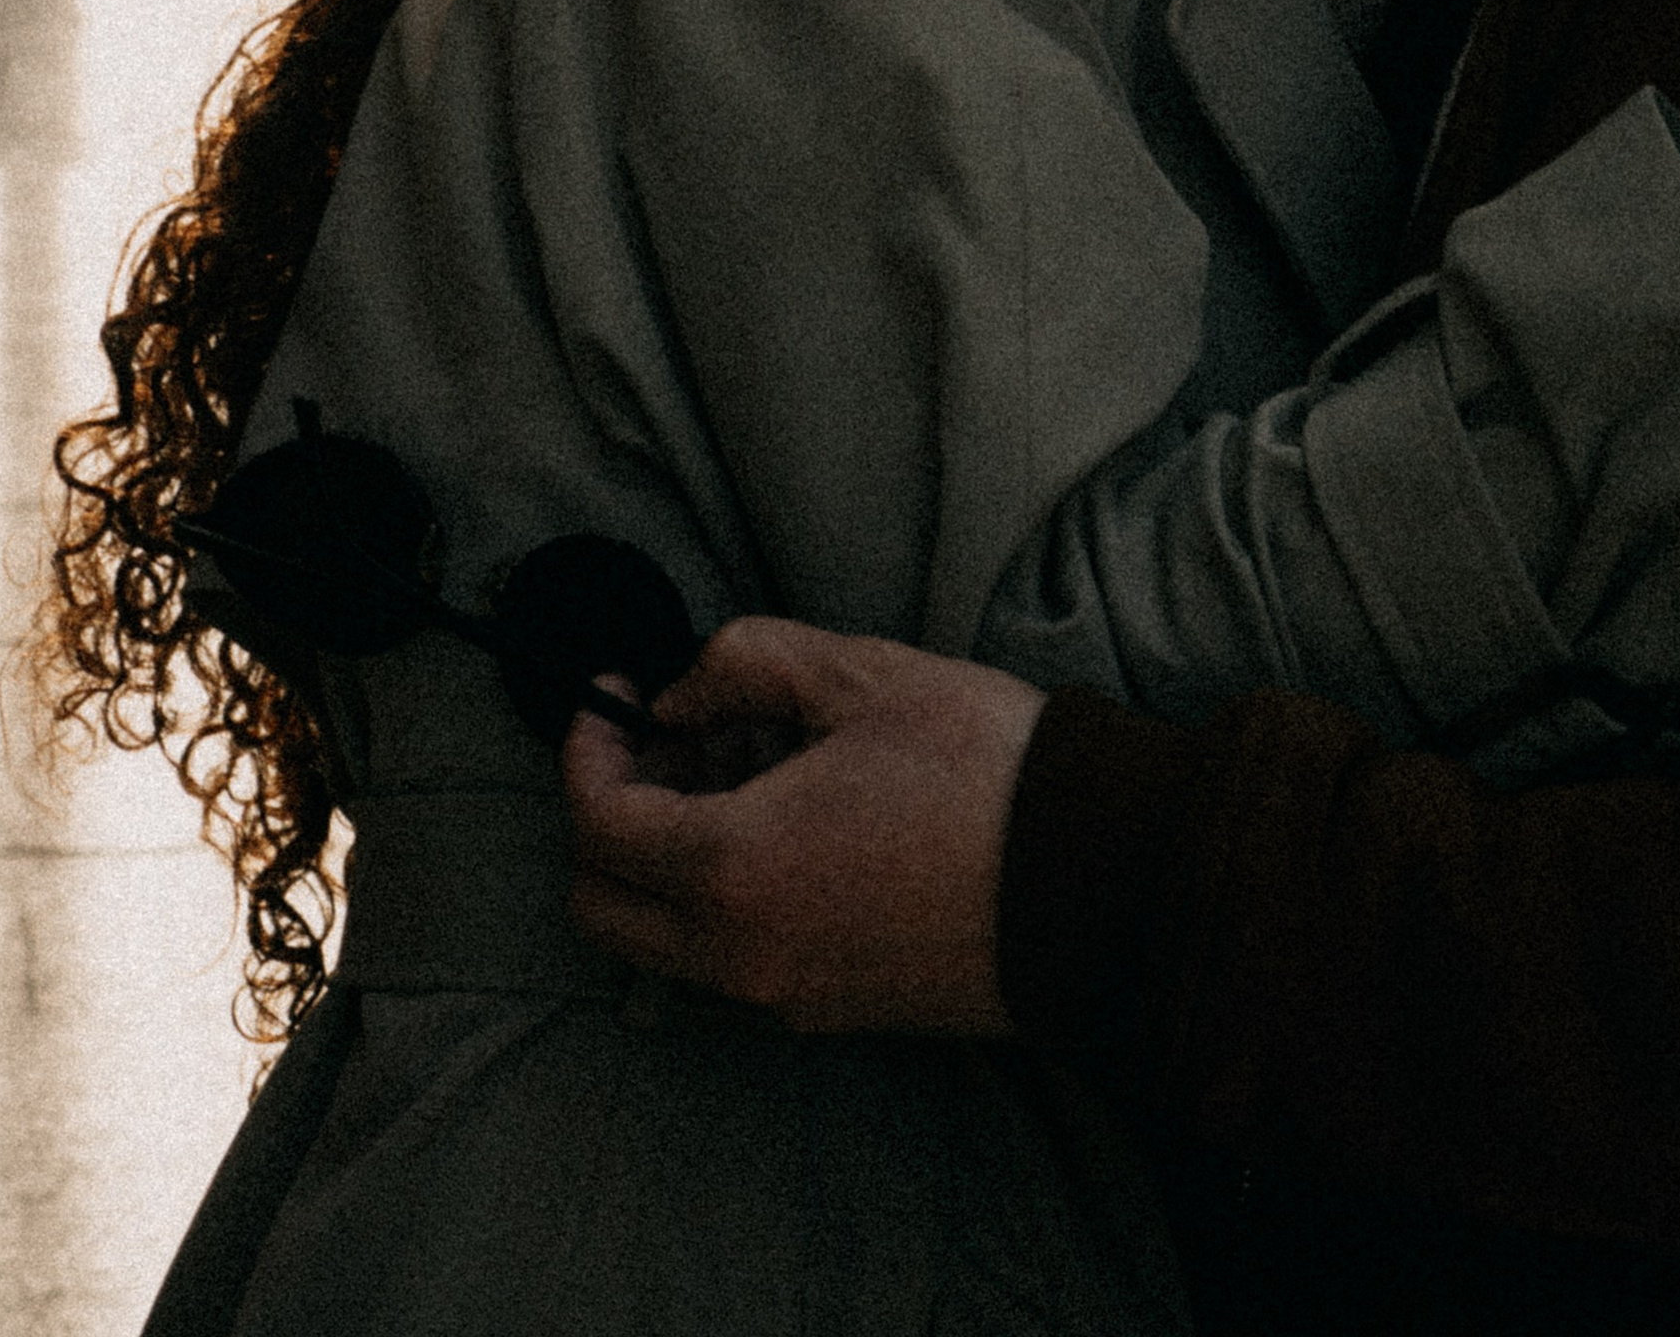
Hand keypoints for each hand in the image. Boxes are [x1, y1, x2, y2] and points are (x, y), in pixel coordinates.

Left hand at [562, 617, 1044, 1032]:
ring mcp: (782, 997)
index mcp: (733, 868)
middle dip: (610, 814)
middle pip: (601, 905)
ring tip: (747, 769)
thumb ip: (742, 664)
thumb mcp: (861, 675)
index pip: (596, 824)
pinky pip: (728, 964)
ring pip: (661, 942)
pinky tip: (794, 824)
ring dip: (666, 859)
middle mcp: (739, 954)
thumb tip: (679, 695)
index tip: (612, 694)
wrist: (1093, 882)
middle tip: (673, 737)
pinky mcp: (828, 1014)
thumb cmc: (983, 771)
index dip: (586, 747)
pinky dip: (721, 898)